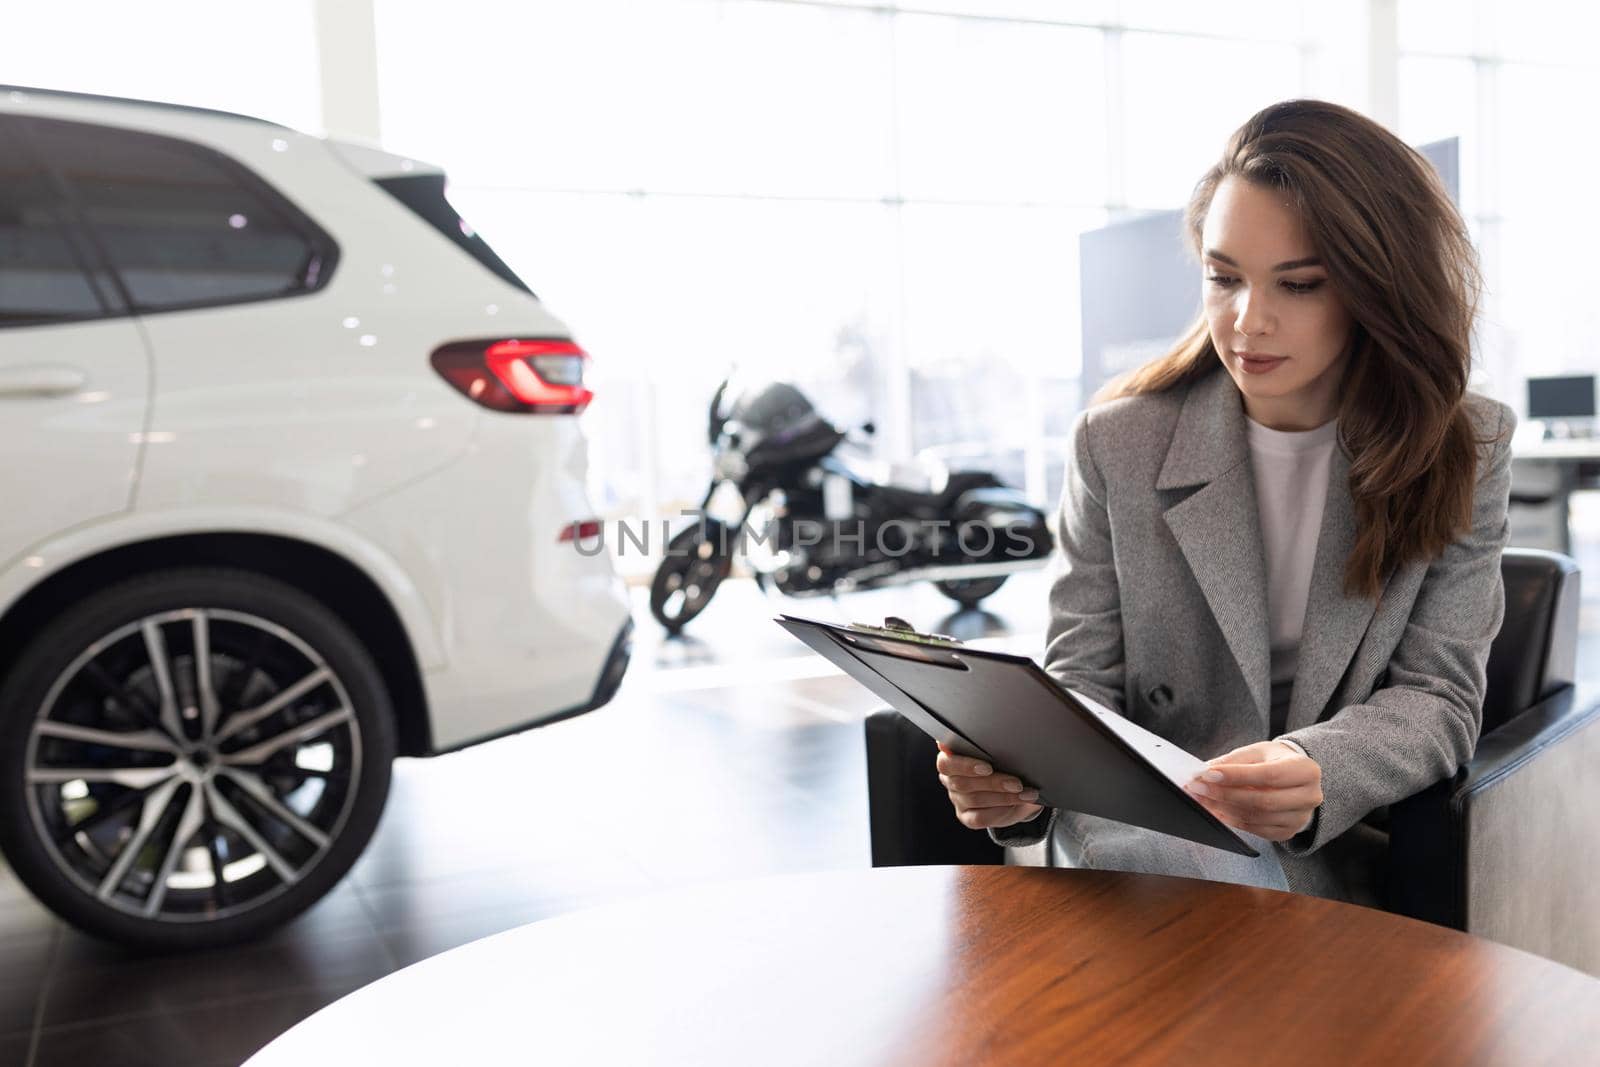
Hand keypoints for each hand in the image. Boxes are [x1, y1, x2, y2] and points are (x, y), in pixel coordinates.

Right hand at [935, 742, 1043, 830]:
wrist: (1013, 788)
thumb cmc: (1001, 763)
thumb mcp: (997, 752)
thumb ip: (989, 746)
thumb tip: (995, 737)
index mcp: (950, 758)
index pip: (946, 763)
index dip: (965, 765)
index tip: (987, 767)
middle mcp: (949, 780)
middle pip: (962, 783)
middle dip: (993, 783)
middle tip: (1016, 783)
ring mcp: (957, 800)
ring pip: (974, 800)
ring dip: (1003, 797)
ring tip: (1025, 794)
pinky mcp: (967, 817)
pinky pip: (980, 817)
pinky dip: (1002, 810)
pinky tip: (1017, 803)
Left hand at [1183, 741, 1322, 842]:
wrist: (1293, 777)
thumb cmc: (1273, 761)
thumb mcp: (1257, 752)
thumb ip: (1232, 762)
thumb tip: (1203, 772)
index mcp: (1306, 770)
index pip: (1269, 775)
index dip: (1236, 776)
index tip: (1208, 774)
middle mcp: (1310, 796)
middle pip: (1263, 801)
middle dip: (1225, 795)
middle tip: (1198, 788)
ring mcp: (1300, 818)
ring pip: (1257, 818)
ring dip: (1224, 809)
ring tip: (1202, 799)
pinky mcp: (1288, 832)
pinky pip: (1256, 830)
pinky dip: (1233, 821)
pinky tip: (1216, 811)